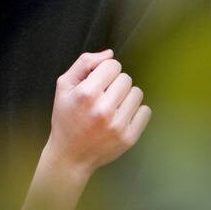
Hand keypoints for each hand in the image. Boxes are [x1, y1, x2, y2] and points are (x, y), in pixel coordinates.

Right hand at [45, 50, 150, 178]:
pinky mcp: (129, 137)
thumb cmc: (66, 118)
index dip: (105, 71)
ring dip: (126, 97)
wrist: (70, 155)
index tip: (98, 82)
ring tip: (112, 107)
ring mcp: (117, 125)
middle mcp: (103, 109)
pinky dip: (136, 112)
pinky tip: (121, 117)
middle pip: (126, 78)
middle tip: (104, 96)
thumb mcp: (64, 86)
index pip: (112, 65)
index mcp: (86, 94)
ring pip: (137, 93)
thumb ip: (84, 63)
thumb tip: (109, 54)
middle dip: (115, 84)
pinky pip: (145, 111)